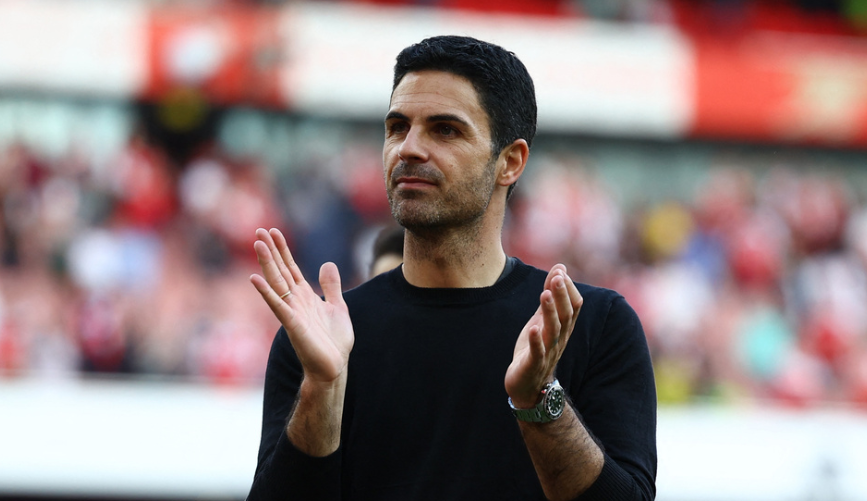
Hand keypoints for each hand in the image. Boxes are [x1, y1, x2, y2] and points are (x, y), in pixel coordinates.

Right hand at [249, 228, 353, 383]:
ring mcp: (292, 312)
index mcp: (305, 296)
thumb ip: (331, 286)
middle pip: (280, 271)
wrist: (334, 367)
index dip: (282, 250)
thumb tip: (327, 263)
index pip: (290, 267)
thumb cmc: (334, 341)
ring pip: (277, 283)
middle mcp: (295, 301)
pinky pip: (278, 306)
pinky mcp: (293, 325)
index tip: (273, 232)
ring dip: (266, 263)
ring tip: (257, 244)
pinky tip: (254, 279)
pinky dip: (266, 292)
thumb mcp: (338, 307)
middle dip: (271, 251)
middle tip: (259, 230)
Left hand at [505, 264, 581, 408]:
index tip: (560, 272)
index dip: (568, 289)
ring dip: (549, 312)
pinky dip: (537, 341)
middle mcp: (559, 339)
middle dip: (562, 296)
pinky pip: (538, 353)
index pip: (574, 306)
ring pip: (553, 331)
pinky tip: (533, 329)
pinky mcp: (533, 365)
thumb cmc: (536, 348)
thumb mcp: (542, 318)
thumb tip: (560, 268)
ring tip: (544, 294)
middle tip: (557, 277)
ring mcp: (547, 353)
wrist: (527, 385)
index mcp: (563, 328)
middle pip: (566, 315)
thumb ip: (550, 295)